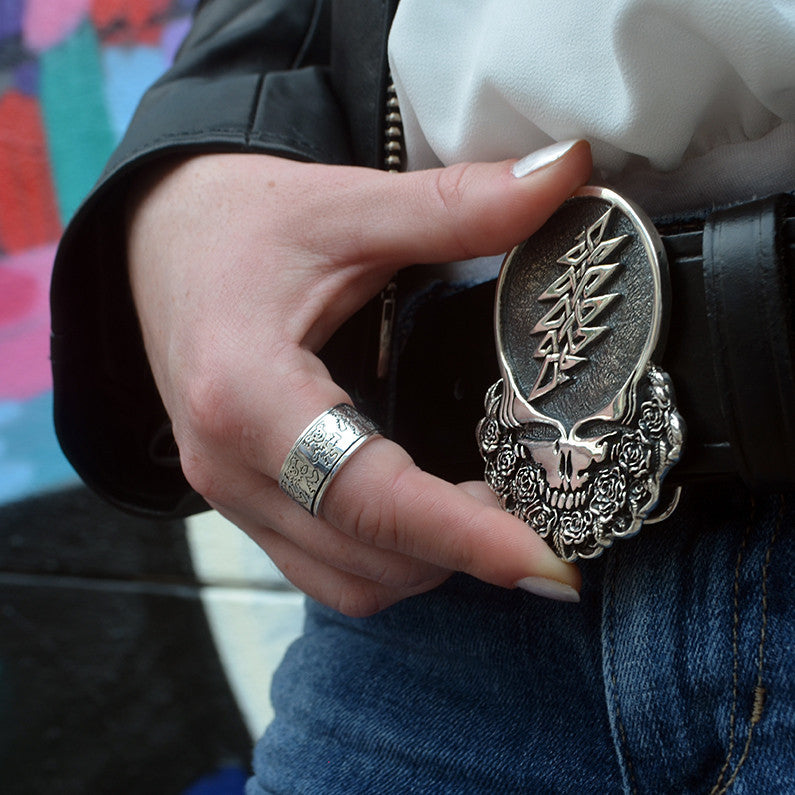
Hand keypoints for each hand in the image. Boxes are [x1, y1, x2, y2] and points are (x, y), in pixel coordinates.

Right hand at [127, 144, 591, 615]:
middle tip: (540, 510)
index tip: (549, 563)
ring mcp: (228, 493)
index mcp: (246, 396)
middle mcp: (228, 466)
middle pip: (366, 556)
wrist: (160, 242)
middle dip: (460, 551)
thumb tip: (567, 172)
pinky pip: (323, 565)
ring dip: (426, 563)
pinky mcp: (240, 498)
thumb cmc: (239, 222)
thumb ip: (456, 206)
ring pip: (346, 580)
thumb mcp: (346, 208)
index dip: (466, 538)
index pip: (368, 497)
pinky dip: (387, 558)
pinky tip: (430, 514)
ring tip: (492, 515)